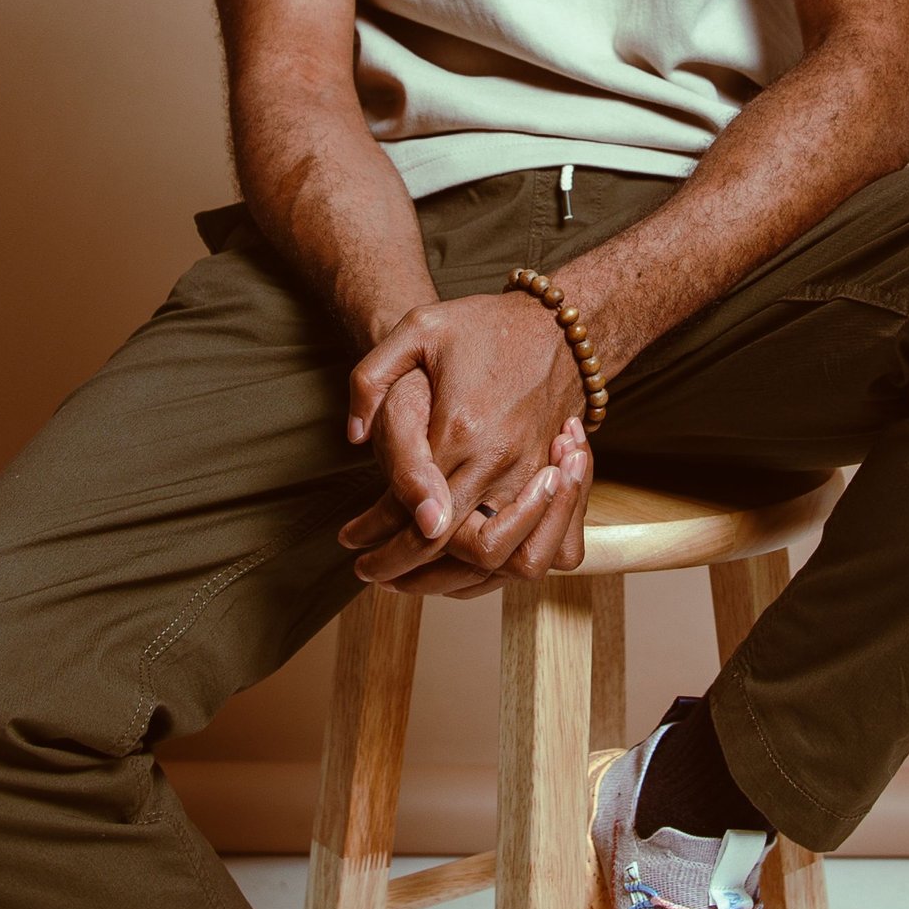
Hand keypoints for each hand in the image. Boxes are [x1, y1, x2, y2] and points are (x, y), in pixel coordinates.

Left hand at [340, 293, 593, 588]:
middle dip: (406, 569)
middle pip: (453, 546)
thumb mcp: (417, 328)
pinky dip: (505, 568)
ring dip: (453, 579)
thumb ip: (372, 378)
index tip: (349, 544)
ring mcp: (532, 477)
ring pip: (499, 558)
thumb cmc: (482, 327)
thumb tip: (354, 437)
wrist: (559, 327)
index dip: (381, 539)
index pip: (418, 512)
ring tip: (408, 581)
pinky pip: (542, 549)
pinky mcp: (550, 484)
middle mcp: (501, 462)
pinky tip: (465, 567)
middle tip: (369, 572)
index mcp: (462, 429)